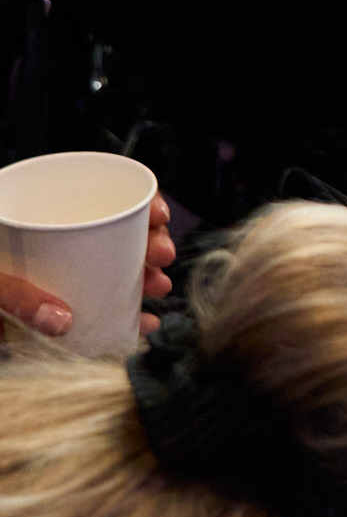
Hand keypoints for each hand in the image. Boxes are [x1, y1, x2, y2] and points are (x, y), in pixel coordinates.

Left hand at [1, 194, 175, 339]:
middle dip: (150, 242)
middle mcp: (54, 241)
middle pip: (116, 230)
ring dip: (144, 277)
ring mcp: (59, 274)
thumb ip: (15, 294)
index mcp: (36, 218)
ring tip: (157, 287)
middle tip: (162, 256)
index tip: (157, 216)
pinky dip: (126, 316)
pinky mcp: (59, 308)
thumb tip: (62, 322)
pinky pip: (101, 307)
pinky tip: (143, 321)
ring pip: (115, 267)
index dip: (136, 199)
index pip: (98, 194)